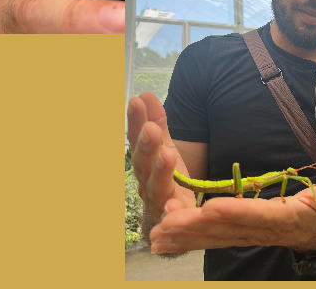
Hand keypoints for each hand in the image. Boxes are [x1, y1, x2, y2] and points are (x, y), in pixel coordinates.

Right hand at [127, 92, 196, 223]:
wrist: (179, 219)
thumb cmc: (169, 178)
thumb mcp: (165, 146)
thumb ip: (157, 123)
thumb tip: (144, 93)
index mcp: (144, 162)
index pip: (137, 140)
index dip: (136, 122)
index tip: (137, 101)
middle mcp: (146, 183)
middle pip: (143, 165)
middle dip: (146, 146)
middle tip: (151, 128)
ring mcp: (158, 204)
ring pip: (156, 189)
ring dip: (159, 172)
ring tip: (167, 155)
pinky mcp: (174, 222)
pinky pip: (172, 220)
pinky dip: (172, 213)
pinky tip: (174, 206)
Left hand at [149, 170, 315, 254]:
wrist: (312, 237)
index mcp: (279, 220)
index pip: (254, 215)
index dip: (235, 212)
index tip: (213, 207)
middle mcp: (256, 231)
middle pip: (222, 230)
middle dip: (194, 228)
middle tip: (168, 224)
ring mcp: (241, 235)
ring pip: (208, 238)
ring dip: (181, 237)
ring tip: (156, 235)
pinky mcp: (231, 235)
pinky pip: (203, 240)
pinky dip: (181, 240)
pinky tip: (160, 239)